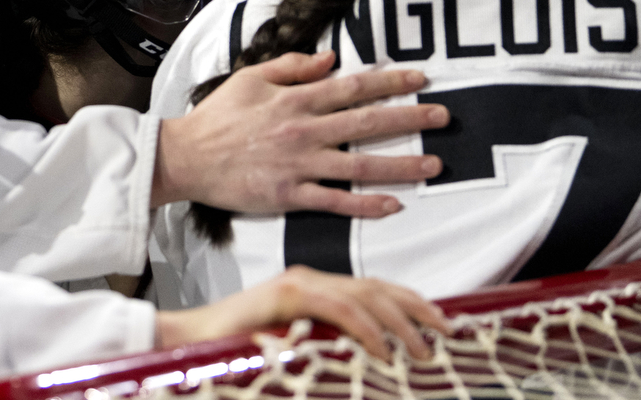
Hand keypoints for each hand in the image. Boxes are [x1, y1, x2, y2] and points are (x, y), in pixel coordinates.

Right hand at [152, 50, 446, 215]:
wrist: (186, 158)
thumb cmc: (217, 117)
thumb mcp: (250, 78)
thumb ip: (292, 66)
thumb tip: (331, 59)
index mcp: (295, 100)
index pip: (352, 87)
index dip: (389, 81)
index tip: (420, 77)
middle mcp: (303, 130)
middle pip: (366, 122)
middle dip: (409, 118)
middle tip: (444, 116)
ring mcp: (298, 164)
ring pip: (359, 165)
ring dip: (400, 164)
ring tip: (434, 164)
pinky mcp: (289, 194)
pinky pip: (335, 201)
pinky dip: (365, 205)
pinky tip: (393, 205)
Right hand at [154, 266, 448, 360]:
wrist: (193, 340)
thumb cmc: (238, 346)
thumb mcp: (295, 345)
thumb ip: (326, 343)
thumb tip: (369, 364)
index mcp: (316, 288)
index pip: (373, 289)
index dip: (411, 303)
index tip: (441, 323)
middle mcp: (312, 278)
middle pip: (378, 286)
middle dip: (419, 308)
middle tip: (447, 332)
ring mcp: (300, 282)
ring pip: (366, 294)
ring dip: (401, 322)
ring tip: (423, 348)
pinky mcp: (287, 293)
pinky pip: (340, 308)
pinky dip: (367, 328)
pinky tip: (384, 348)